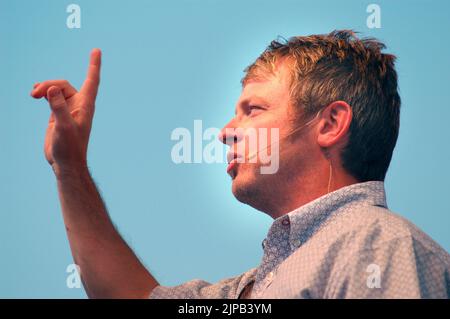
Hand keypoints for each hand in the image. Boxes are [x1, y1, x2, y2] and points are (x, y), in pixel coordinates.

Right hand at [31, 49, 100, 175]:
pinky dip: (44, 92)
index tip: (96, 50)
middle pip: (63, 84)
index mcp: (85, 105)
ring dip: (44, 88)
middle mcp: (78, 105)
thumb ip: (58, 108)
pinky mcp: (58, 114)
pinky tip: (35, 94)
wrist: (66, 163)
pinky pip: (52, 96)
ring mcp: (68, 109)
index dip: (93, 65)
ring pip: (56, 89)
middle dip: (49, 85)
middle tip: (34, 94)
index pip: (91, 81)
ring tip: (32, 94)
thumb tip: (52, 89)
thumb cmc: (69, 148)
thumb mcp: (63, 127)